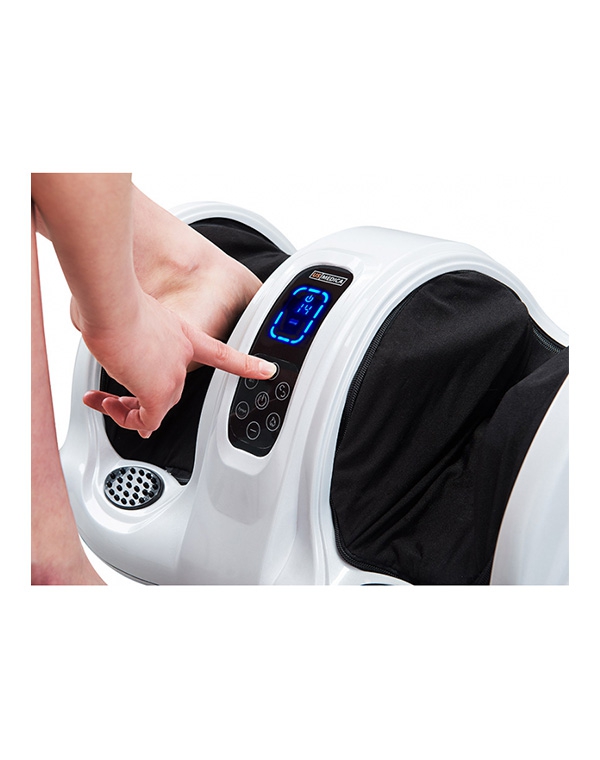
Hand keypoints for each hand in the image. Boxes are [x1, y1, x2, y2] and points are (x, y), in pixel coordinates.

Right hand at [77, 290, 275, 435]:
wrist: (114, 307)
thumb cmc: (117, 304)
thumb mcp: (132, 314)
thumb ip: (130, 331)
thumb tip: (110, 336)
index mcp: (185, 336)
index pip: (225, 354)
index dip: (247, 364)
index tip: (266, 370)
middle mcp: (183, 358)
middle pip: (170, 390)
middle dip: (140, 400)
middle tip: (114, 399)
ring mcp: (172, 376)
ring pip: (155, 407)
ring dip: (126, 410)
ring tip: (105, 402)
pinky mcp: (156, 393)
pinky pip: (145, 420)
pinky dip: (125, 419)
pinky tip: (107, 408)